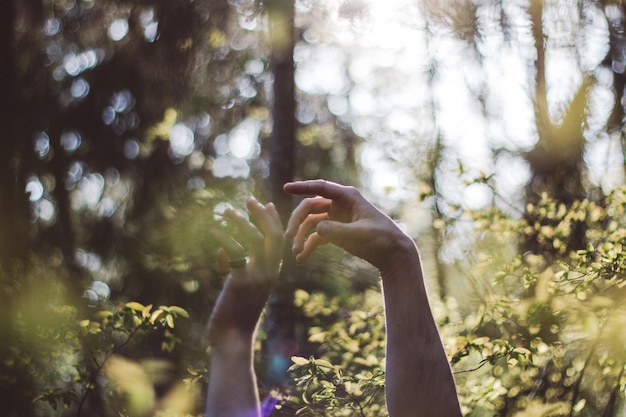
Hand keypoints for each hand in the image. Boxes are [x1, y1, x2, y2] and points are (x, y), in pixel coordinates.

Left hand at [207, 197, 283, 347]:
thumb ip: (242, 270)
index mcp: (273, 272)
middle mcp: (270, 272)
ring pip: (254, 239)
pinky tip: (214, 232)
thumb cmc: (235, 314)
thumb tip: (227, 253)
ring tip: (224, 211)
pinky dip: (224, 239)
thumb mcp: (244, 288)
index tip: (263, 203)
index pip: (279, 240)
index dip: (273, 220)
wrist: (232, 338)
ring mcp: (257, 276)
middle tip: (248, 199)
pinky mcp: (241, 281)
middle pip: (272, 234)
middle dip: (261, 214)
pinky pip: (235, 252)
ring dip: (240, 221)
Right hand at [283, 180, 414, 270]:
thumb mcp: (359, 235)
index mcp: (348, 197)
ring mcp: (336, 218)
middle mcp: (339, 204)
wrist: (393, 255)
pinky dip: (308, 246)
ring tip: (295, 252)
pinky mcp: (336, 232)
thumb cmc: (382, 239)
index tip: (286, 188)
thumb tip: (317, 228)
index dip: (302, 187)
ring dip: (301, 236)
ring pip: (311, 223)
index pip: (321, 187)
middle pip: (310, 207)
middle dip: (297, 221)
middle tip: (288, 236)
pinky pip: (317, 236)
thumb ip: (337, 231)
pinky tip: (301, 257)